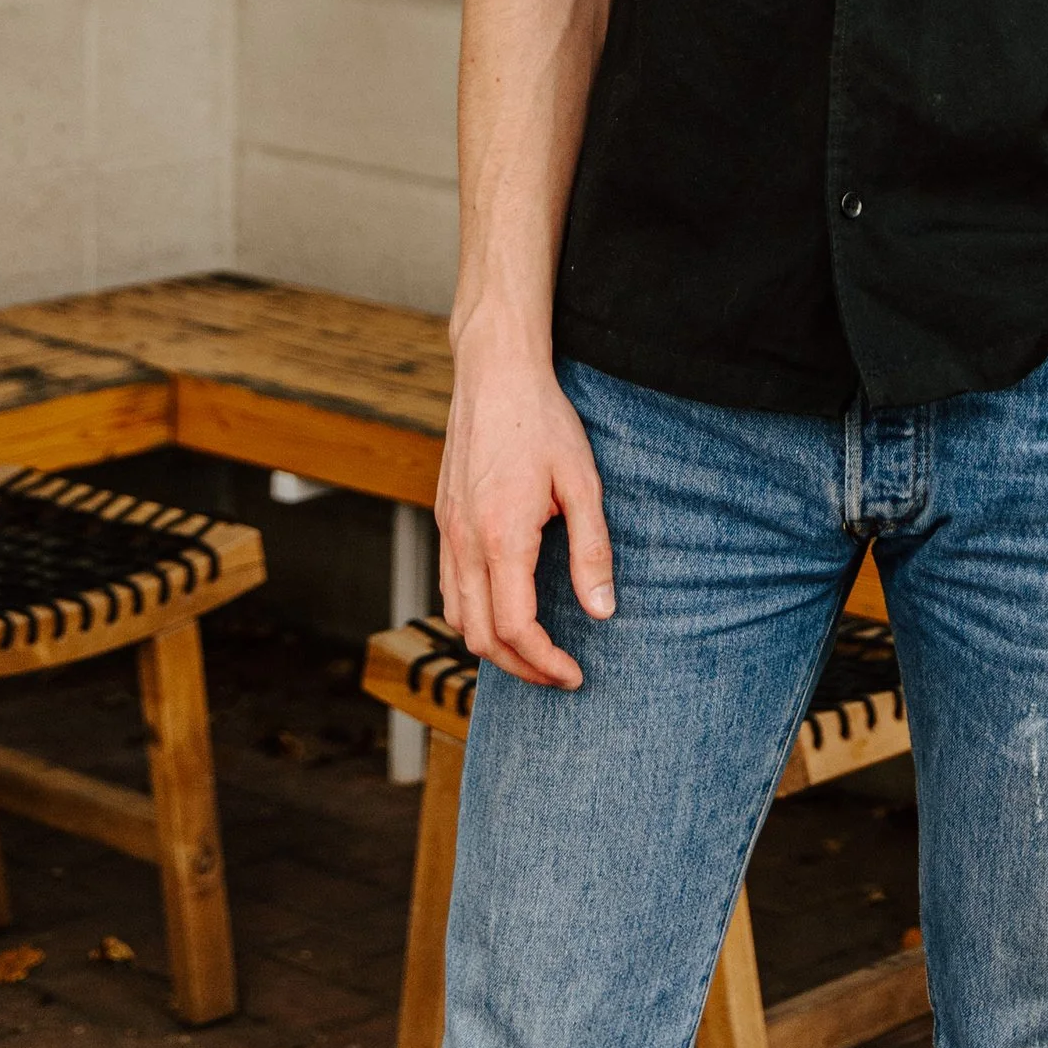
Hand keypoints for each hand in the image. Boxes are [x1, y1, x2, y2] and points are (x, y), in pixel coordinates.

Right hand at [436, 310, 613, 689]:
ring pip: (457, 618)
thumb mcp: (582, 482)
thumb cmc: (542, 421)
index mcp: (501, 537)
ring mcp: (448, 531)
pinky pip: (449, 588)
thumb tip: (603, 612)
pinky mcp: (444, 520)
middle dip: (520, 668)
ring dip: (493, 647)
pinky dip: (474, 616)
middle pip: (480, 637)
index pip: (515, 629)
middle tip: (559, 674)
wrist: (495, 372)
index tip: (574, 675)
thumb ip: (592, 550)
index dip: (544, 664)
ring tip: (534, 651)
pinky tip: (505, 609)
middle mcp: (465, 542)